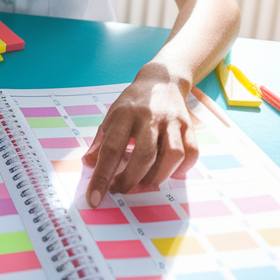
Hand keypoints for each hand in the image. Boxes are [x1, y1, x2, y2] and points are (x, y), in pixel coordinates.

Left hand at [81, 64, 198, 206]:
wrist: (161, 80)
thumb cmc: (132, 104)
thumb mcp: (110, 117)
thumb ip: (100, 142)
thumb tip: (88, 165)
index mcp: (124, 113)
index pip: (111, 149)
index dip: (102, 177)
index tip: (94, 199)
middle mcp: (149, 116)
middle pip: (144, 155)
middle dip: (131, 180)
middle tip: (120, 190)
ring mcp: (172, 121)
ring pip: (171, 155)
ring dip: (157, 177)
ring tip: (143, 184)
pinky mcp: (188, 126)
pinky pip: (190, 153)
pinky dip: (181, 169)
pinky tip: (168, 174)